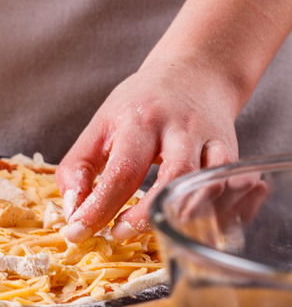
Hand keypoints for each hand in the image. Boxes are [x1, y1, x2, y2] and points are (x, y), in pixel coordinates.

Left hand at [56, 0, 291, 243]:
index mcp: (139, 121)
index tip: (78, 233)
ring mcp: (211, 140)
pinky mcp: (232, 152)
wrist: (193, 72)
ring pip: (208, 183)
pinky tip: (193, 225)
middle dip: (144, 216)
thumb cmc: (139, 105)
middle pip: (173, 176)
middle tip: (117, 235)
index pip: (120, 171)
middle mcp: (179, 128)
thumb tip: (72, 212)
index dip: (98, 208)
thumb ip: (77, 168)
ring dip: (183, 216)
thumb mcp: (99, 127)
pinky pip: (234, 187)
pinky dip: (218, 211)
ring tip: (154, 232)